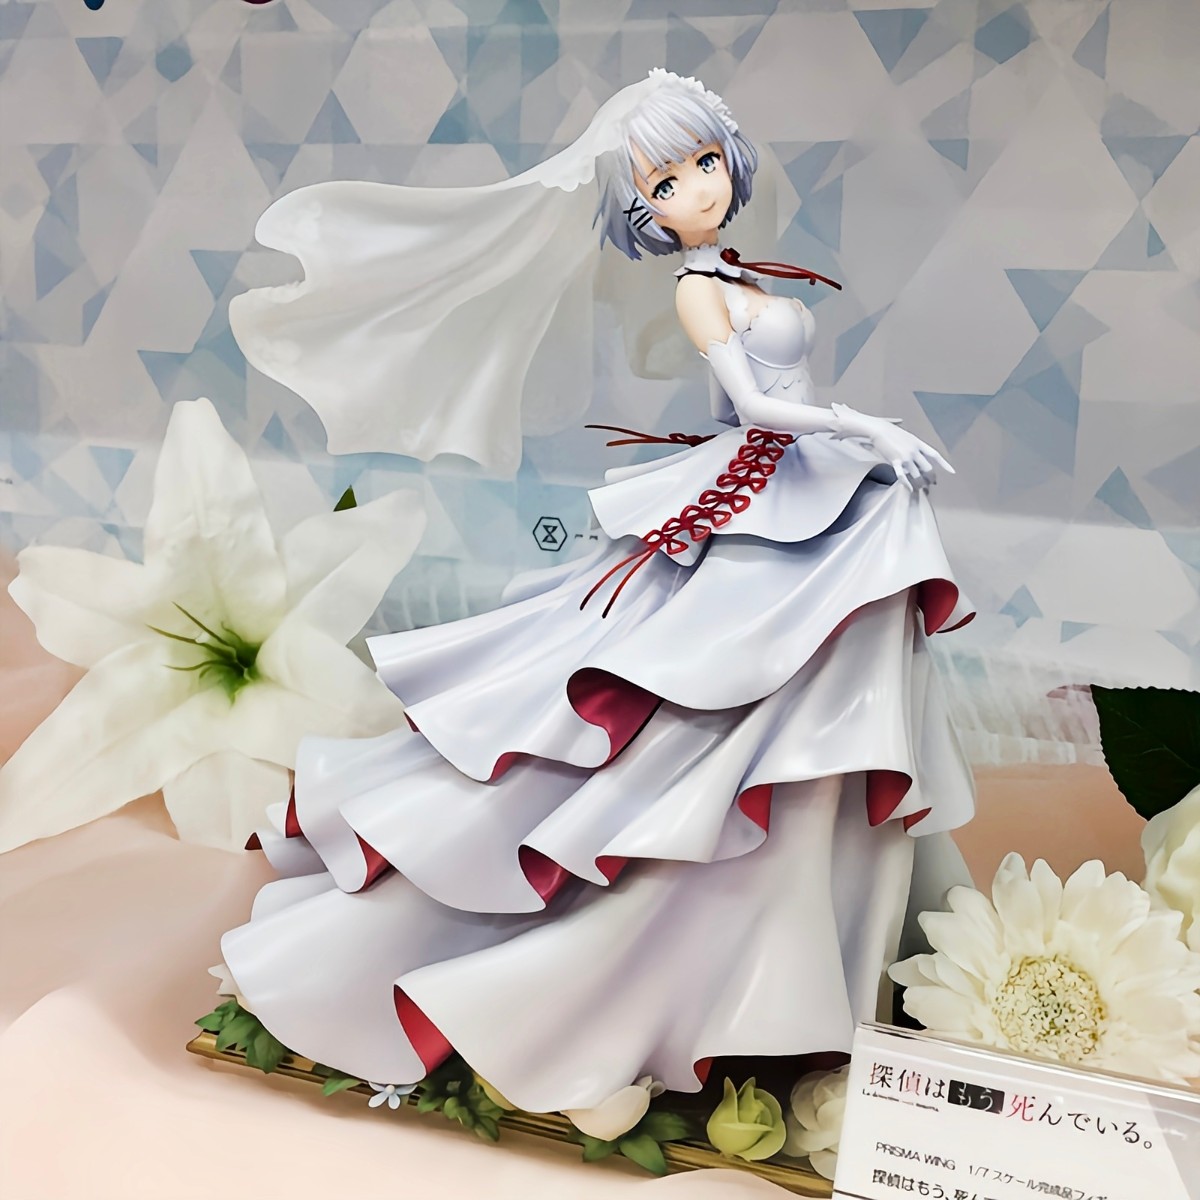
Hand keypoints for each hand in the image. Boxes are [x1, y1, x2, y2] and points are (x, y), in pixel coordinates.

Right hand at [830, 403, 952, 490]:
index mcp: (918, 443)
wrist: (878, 429)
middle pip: (927, 468)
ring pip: (916, 474)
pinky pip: (903, 475)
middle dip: (930, 478)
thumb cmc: (887, 429)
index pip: (935, 455)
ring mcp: (906, 457)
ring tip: (919, 489)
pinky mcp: (896, 461)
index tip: (952, 472)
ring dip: (918, 483)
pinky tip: (909, 489)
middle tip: (931, 484)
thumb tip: (900, 421)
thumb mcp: (902, 430)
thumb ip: (906, 435)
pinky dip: (906, 483)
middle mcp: (915, 451)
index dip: (944, 464)